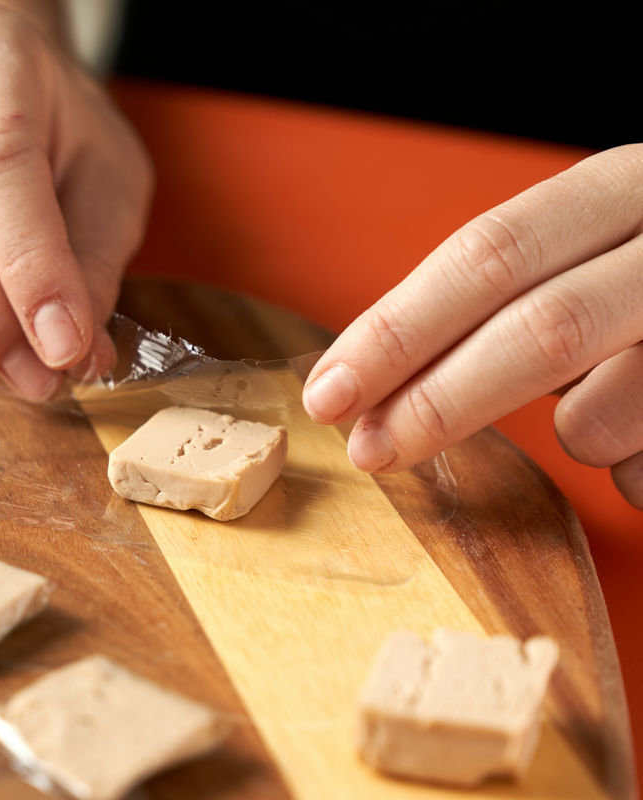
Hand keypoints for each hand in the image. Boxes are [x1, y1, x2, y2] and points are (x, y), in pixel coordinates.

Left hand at [302, 145, 642, 507]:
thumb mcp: (599, 245)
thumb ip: (514, 289)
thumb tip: (380, 376)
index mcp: (630, 186)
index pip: (490, 255)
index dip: (399, 330)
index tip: (329, 392)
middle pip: (540, 332)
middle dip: (439, 404)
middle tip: (371, 450)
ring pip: (602, 420)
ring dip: (581, 436)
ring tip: (617, 408)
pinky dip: (636, 471)